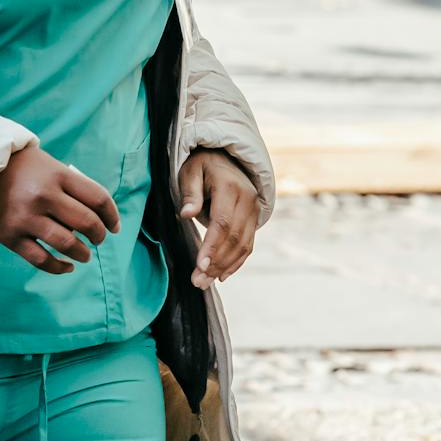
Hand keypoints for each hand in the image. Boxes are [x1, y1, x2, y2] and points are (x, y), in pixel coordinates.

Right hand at [0, 145, 120, 273]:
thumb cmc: (19, 169)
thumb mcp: (48, 165)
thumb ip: (70, 186)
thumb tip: (96, 216)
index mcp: (57, 174)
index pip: (98, 198)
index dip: (112, 215)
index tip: (114, 226)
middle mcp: (43, 195)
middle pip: (86, 222)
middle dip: (99, 235)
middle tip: (98, 239)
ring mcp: (26, 217)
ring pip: (67, 243)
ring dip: (82, 253)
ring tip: (85, 254)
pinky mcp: (11, 236)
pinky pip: (41, 259)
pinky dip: (58, 267)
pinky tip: (67, 267)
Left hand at [178, 148, 257, 288]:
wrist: (226, 158)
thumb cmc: (202, 165)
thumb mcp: (190, 172)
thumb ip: (190, 193)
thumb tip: (186, 214)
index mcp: (230, 187)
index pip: (222, 222)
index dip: (212, 246)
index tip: (200, 265)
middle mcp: (247, 200)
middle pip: (233, 238)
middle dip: (216, 262)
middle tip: (197, 281)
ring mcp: (253, 211)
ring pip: (242, 245)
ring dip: (225, 266)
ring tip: (204, 282)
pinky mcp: (253, 219)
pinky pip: (248, 245)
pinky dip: (236, 262)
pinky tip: (221, 275)